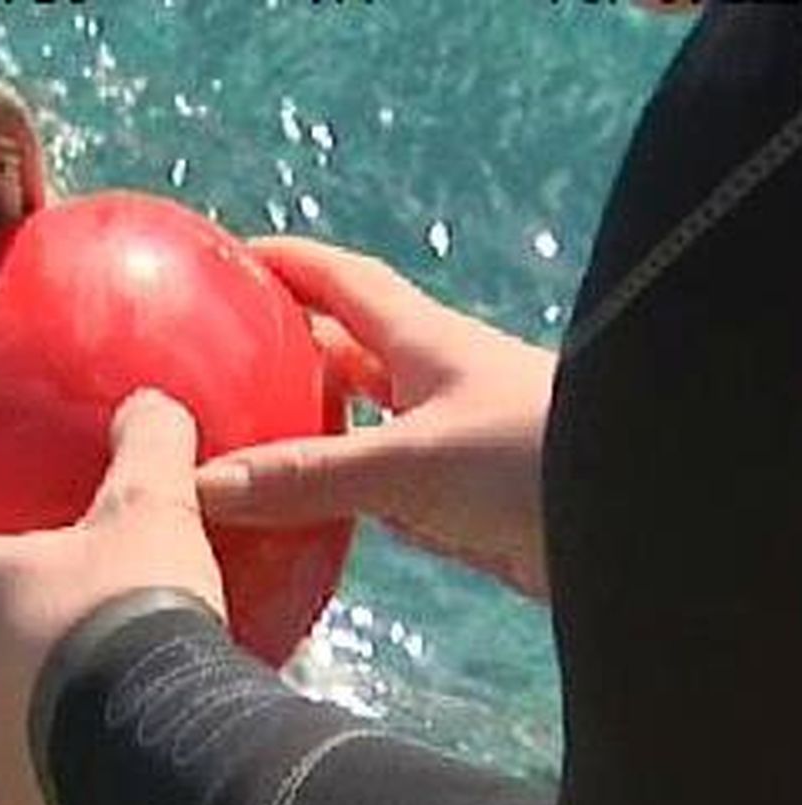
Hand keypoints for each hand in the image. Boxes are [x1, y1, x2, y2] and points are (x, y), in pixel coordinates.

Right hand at [197, 237, 555, 598]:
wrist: (630, 520)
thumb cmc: (529, 459)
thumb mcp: (408, 463)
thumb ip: (309, 475)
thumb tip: (204, 486)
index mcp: (424, 343)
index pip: (345, 282)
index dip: (291, 263)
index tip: (233, 255)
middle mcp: (434, 385)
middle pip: (347, 352)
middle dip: (290, 347)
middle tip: (222, 359)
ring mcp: (446, 445)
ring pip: (363, 425)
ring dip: (313, 428)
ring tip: (246, 438)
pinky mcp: (457, 504)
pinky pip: (379, 490)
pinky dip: (339, 495)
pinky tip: (306, 513)